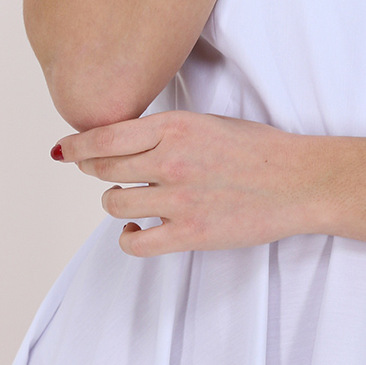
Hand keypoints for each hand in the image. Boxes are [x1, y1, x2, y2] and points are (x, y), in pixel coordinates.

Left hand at [55, 110, 315, 256]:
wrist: (299, 181)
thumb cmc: (261, 150)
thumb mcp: (210, 122)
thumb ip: (168, 131)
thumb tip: (124, 142)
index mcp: (177, 126)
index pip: (106, 136)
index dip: (78, 145)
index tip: (66, 150)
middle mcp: (172, 160)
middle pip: (104, 169)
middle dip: (94, 170)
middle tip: (97, 171)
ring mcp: (179, 199)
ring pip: (114, 203)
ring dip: (114, 201)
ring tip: (129, 198)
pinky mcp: (189, 234)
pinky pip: (135, 242)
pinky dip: (127, 235)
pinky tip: (135, 226)